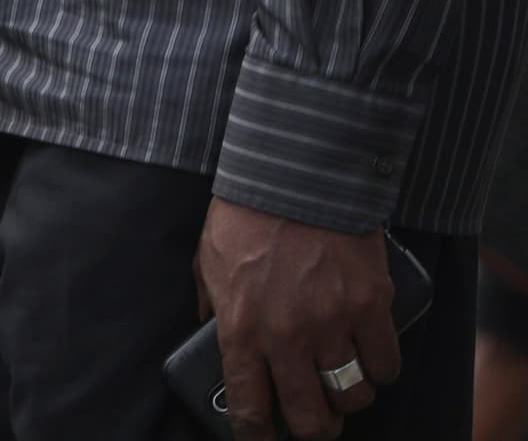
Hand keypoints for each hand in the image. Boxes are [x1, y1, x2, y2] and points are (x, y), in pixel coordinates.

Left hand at [199, 198, 400, 437]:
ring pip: (352, 396)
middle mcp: (287, 337)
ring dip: (350, 400)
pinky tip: (372, 360)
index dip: (255, 435)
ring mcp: (333, 325)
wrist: (295, 179)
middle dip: (314, 428)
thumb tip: (210, 329)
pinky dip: (382, 369)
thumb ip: (210, 302)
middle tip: (316, 422)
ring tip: (345, 389)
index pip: (249, 405)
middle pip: (311, 416)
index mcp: (241, 329)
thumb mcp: (208, 261)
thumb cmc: (246, 217)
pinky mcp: (372, 307)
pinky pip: (385, 363)